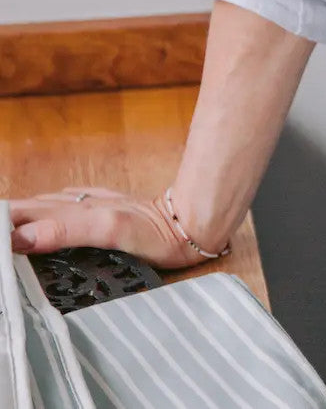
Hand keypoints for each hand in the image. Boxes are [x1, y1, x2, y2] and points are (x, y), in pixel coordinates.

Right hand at [9, 186, 215, 270]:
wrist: (189, 225)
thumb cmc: (153, 231)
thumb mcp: (108, 230)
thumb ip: (66, 231)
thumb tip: (20, 237)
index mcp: (74, 210)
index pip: (23, 215)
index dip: (3, 225)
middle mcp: (79, 205)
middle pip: (30, 209)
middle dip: (6, 220)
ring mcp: (91, 207)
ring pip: (44, 208)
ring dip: (20, 218)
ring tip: (3, 229)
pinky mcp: (103, 214)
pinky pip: (64, 210)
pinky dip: (44, 216)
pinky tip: (42, 220)